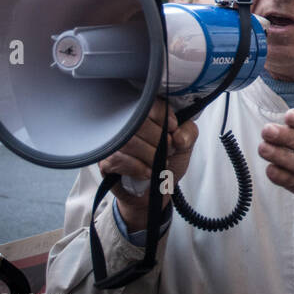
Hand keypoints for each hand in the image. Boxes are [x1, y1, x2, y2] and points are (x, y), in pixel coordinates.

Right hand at [99, 99, 197, 232]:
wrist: (157, 190)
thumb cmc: (168, 161)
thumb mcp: (185, 145)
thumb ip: (188, 133)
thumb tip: (177, 135)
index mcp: (145, 115)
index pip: (149, 103)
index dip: (164, 116)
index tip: (173, 130)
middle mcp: (125, 125)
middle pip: (139, 123)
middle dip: (160, 140)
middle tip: (168, 151)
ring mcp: (113, 142)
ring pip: (129, 141)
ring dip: (150, 155)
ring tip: (159, 162)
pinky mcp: (105, 160)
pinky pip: (118, 159)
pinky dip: (138, 167)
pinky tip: (148, 172)